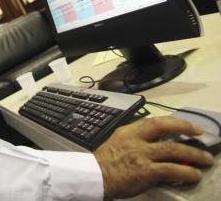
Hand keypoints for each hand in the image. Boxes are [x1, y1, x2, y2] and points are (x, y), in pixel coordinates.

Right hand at [93, 116, 214, 198]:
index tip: (188, 126)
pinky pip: (172, 170)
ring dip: (193, 154)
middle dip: (188, 132)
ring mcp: (141, 155)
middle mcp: (136, 140)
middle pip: (166, 129)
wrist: (93, 176)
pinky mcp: (146, 171)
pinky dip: (186, 172)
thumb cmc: (103, 163)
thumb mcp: (117, 143)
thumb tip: (156, 145)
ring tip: (205, 159)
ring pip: (173, 149)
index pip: (155, 121)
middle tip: (201, 138)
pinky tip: (193, 175)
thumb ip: (136, 141)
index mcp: (128, 131)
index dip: (176, 122)